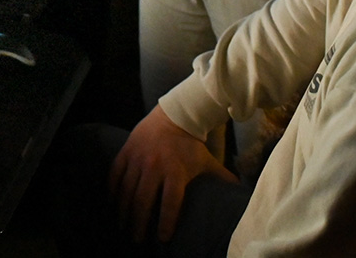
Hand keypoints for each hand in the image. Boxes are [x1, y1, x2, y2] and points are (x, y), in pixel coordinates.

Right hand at [109, 106, 237, 242]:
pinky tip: (113, 203)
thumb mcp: (207, 161)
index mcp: (176, 171)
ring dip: (123, 211)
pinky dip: (112, 190)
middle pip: (144, 201)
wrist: (172, 115)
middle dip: (139, 223)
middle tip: (137, 240)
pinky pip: (115, 174)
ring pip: (126, 190)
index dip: (166, 222)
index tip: (163, 238)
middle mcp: (155, 166)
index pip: (170, 202)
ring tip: (124, 226)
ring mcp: (138, 158)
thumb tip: (242, 192)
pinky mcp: (126, 152)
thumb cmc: (190, 143)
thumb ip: (222, 178)